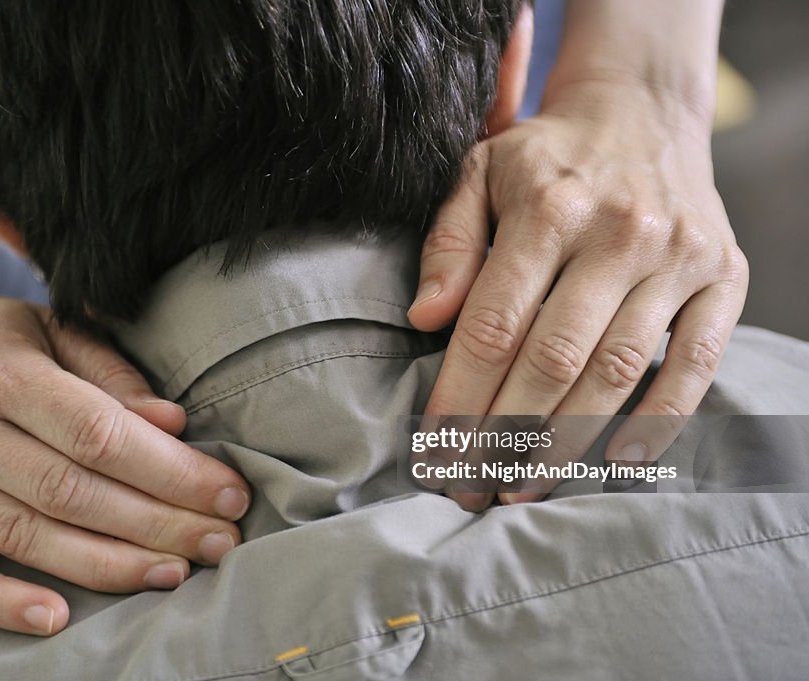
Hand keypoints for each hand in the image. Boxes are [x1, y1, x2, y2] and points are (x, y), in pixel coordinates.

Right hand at [0, 283, 249, 634]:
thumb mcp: (51, 326)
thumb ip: (111, 374)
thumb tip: (173, 425)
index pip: (97, 434)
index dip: (170, 471)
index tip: (228, 494)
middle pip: (70, 492)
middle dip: (157, 524)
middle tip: (220, 544)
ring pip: (24, 537)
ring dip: (107, 566)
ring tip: (173, 573)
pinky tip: (57, 619)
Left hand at [409, 77, 747, 508]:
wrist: (642, 113)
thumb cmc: (546, 157)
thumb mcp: (479, 174)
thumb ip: (448, 245)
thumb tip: (423, 319)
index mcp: (549, 207)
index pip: (493, 325)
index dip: (459, 398)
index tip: (434, 451)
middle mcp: (619, 233)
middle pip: (553, 360)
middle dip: (504, 435)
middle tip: (472, 486)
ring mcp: (678, 257)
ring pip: (617, 372)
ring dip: (566, 442)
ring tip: (522, 487)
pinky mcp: (723, 276)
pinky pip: (694, 365)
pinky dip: (657, 421)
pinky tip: (611, 462)